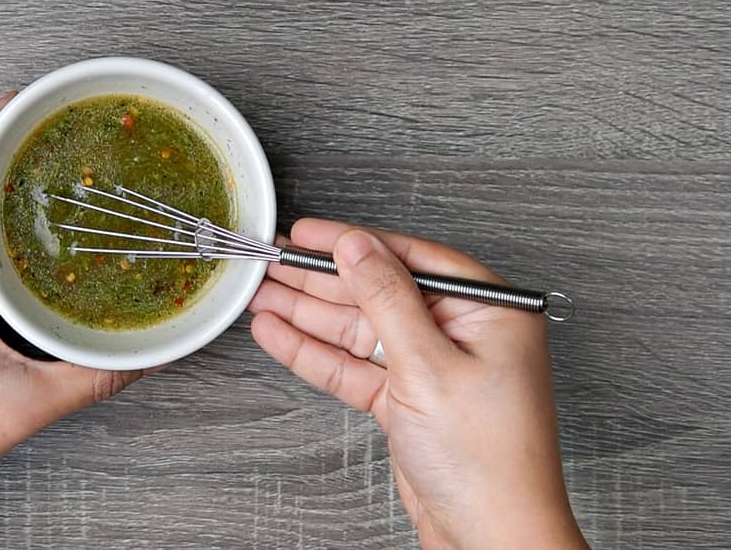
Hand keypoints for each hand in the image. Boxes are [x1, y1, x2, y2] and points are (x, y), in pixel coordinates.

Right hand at [249, 220, 585, 548]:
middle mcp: (461, 333)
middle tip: (274, 261)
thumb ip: (387, 299)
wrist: (490, 538)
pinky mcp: (405, 400)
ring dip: (307, 314)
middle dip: (321, 280)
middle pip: (378, 293)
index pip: (410, 259)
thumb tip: (357, 246)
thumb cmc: (489, 464)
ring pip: (358, 330)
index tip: (310, 232)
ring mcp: (431, 368)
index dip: (355, 243)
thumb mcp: (430, 367)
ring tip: (261, 294)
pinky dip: (315, 353)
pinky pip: (353, 366)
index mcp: (490, 311)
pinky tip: (280, 334)